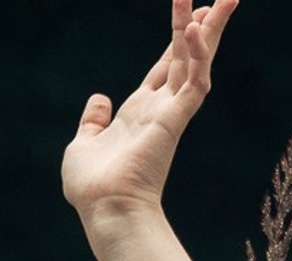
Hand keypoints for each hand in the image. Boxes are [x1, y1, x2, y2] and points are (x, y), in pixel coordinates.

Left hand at [62, 0, 237, 222]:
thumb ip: (93, 120)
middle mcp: (160, 110)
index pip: (167, 67)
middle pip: (189, 57)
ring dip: (208, 29)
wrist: (104, 209)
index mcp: (140, 112)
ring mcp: (170, 114)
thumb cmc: (92, 187)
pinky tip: (196, 27)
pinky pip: (193, 81)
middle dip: (206, 25)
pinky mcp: (174, 120)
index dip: (180, 39)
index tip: (193, 12)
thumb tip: (99, 100)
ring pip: (196, 62)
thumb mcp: (83, 143)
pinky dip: (197, 54)